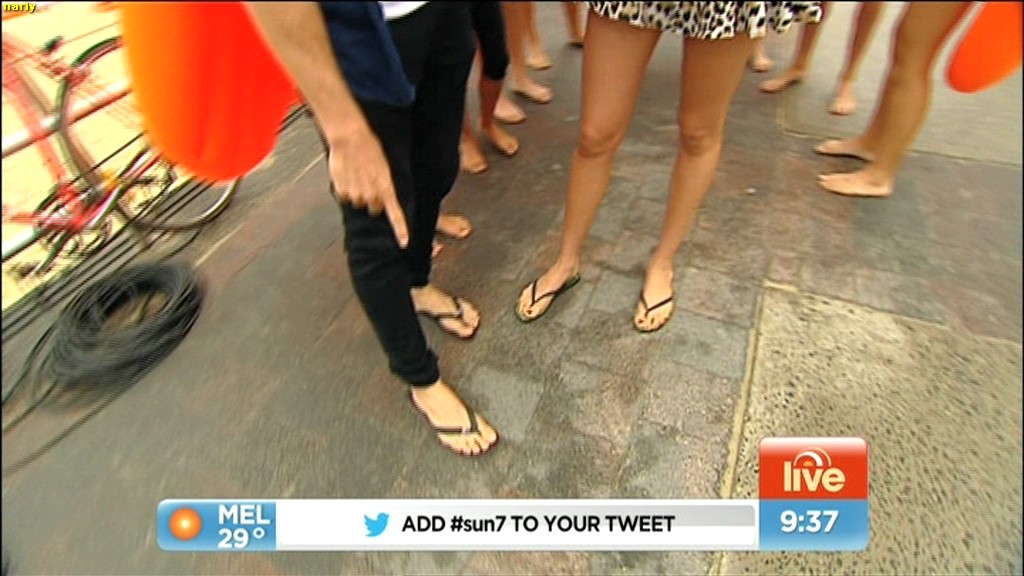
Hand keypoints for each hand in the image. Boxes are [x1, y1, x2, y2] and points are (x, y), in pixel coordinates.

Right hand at [326, 129, 408, 247]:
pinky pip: (345, 198)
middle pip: (374, 209)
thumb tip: (382, 200)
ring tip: (357, 175)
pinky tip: (348, 175)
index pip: (396, 215)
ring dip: (358, 193)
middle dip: (373, 199)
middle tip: (369, 182)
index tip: (403, 243)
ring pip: (359, 203)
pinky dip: (346, 190)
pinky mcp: (342, 192)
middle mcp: (372, 195)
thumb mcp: (384, 167)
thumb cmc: (369, 147)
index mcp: (386, 188)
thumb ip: (384, 187)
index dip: (401, 230)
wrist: (350, 137)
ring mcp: (356, 195)